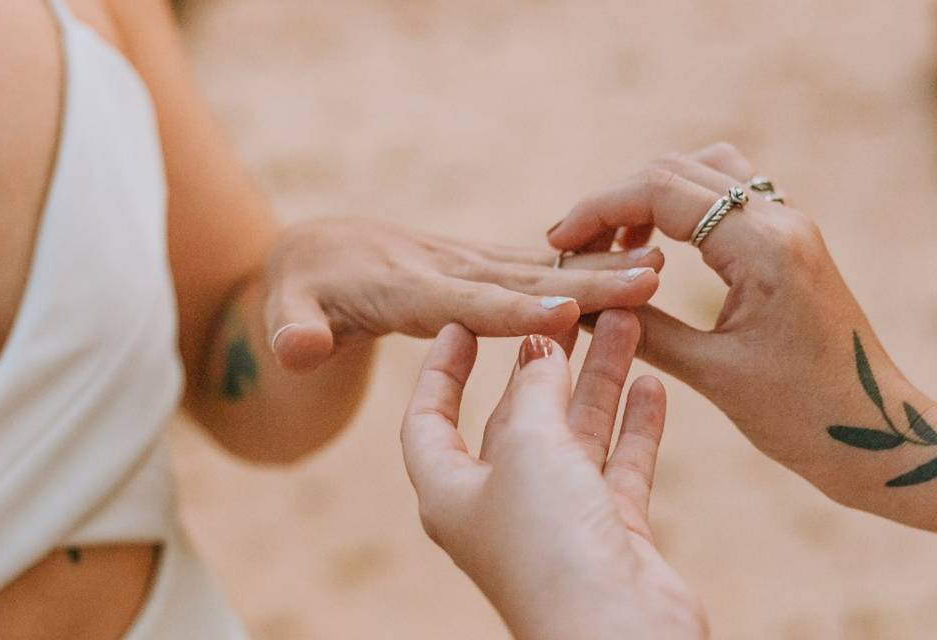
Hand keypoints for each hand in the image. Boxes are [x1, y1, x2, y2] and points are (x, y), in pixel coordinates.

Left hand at [265, 217, 660, 368]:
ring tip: (661, 268)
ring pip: (544, 268)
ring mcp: (471, 263)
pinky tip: (633, 259)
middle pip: (524, 281)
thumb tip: (297, 353)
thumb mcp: (288, 308)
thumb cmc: (305, 287)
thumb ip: (294, 331)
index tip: (567, 312)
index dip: (515, 311)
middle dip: (587, 282)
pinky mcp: (485, 264)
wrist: (324, 245)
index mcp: (408, 291)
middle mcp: (450, 270)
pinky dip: (586, 261)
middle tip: (650, 280)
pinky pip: (541, 264)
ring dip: (600, 269)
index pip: (468, 305)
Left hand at [401, 311, 706, 639]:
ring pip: (576, 433)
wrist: (617, 633)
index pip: (429, 418)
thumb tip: (537, 348)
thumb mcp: (527, 446)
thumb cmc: (548, 541)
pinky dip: (633, 426)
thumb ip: (532, 390)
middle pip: (516, 416)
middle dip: (544, 360)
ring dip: (599, 380)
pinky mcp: (609, 532)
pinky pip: (619, 465)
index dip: (440, 369)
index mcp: (451, 490)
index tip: (462, 322)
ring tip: (626, 323)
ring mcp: (557, 519)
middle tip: (570, 308)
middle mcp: (500, 504)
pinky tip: (652, 383)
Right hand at [548, 143, 936, 529]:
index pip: (661, 190)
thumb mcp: (712, 374)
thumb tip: (580, 303)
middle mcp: (780, 220)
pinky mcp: (789, 242)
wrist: (876, 435)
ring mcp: (789, 225)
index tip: (558, 241)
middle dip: (615, 200)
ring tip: (615, 242)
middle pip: (677, 169)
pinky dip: (681, 206)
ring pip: (704, 171)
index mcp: (762, 246)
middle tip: (574, 245)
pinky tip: (657, 247)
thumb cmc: (803, 415)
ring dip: (650, 195)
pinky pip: (726, 196)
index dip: (598, 208)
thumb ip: (643, 328)